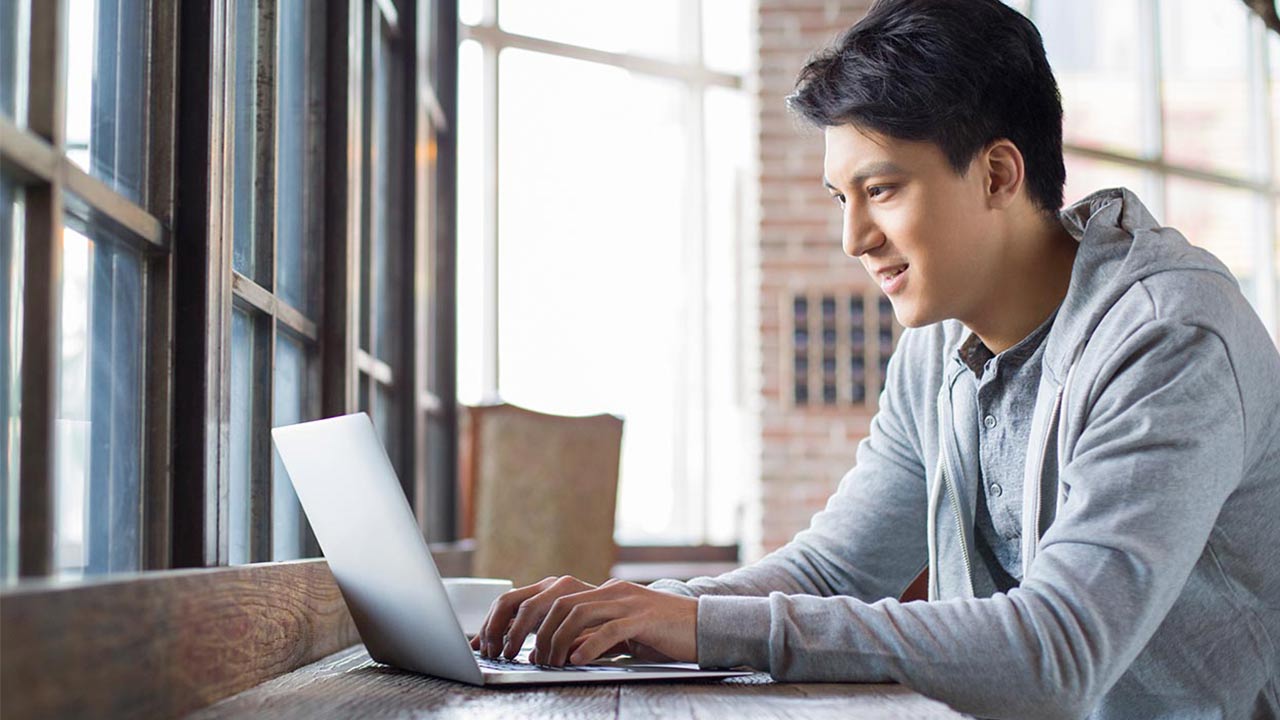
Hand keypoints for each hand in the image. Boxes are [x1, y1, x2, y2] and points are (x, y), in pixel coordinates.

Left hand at [469, 575, 697, 666]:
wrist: (705, 626)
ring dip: (554, 640)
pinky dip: (588, 645)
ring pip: (576, 612)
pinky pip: (608, 629)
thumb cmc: (662, 635)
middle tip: (519, 656)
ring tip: (547, 663)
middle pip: (554, 601)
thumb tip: (559, 650)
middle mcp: (609, 592)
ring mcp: (626, 602)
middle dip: (529, 629)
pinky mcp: (644, 619)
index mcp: (600, 593)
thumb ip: (591, 635)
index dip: (519, 617)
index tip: (500, 642)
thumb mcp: (619, 633)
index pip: (548, 597)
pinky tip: (576, 661)